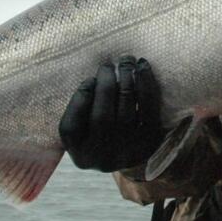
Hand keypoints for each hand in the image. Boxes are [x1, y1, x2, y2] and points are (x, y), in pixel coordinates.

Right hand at [58, 56, 164, 172]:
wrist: (132, 151)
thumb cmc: (101, 132)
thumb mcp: (81, 128)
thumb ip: (78, 109)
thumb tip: (92, 83)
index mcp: (80, 155)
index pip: (71, 128)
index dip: (79, 100)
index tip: (89, 79)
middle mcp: (103, 159)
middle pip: (101, 119)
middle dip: (105, 86)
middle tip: (108, 64)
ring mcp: (128, 153)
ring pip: (125, 114)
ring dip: (126, 81)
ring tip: (126, 61)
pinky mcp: (151, 142)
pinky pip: (149, 111)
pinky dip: (146, 86)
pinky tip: (142, 68)